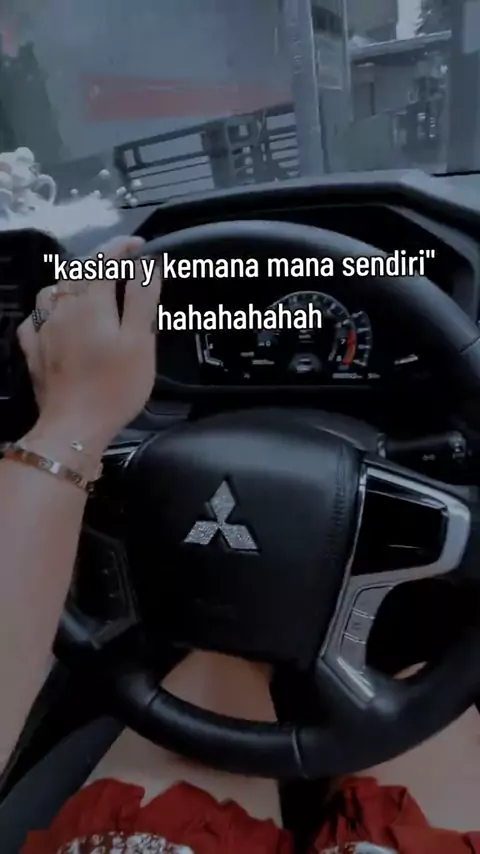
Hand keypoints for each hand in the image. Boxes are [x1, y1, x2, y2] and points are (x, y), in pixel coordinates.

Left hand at [17, 235, 160, 452]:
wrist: (74, 427)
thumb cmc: (114, 387)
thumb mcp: (140, 343)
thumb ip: (142, 299)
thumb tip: (147, 264)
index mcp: (91, 303)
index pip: (103, 261)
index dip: (121, 248)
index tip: (140, 245)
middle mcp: (61, 308)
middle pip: (75, 272)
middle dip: (98, 262)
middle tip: (121, 267)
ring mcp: (42, 329)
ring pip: (51, 291)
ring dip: (70, 283)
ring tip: (89, 290)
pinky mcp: (33, 350)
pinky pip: (35, 318)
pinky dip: (48, 310)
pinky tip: (56, 319)